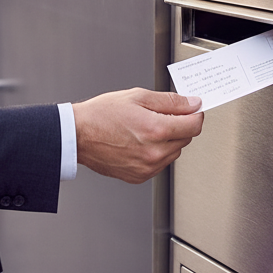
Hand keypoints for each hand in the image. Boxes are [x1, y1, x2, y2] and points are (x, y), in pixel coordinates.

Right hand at [72, 88, 202, 183]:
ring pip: (174, 152)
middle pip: (186, 138)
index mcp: (157, 130)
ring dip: (168, 140)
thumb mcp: (137, 96)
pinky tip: (139, 141)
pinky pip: (159, 164)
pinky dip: (155, 153)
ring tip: (144, 128)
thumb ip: (170, 101)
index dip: (195, 113)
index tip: (192, 109)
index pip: (195, 124)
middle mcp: (155, 152)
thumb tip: (193, 103)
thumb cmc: (102, 114)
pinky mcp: (140, 176)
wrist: (78, 136)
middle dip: (179, 125)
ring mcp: (148, 167)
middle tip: (159, 114)